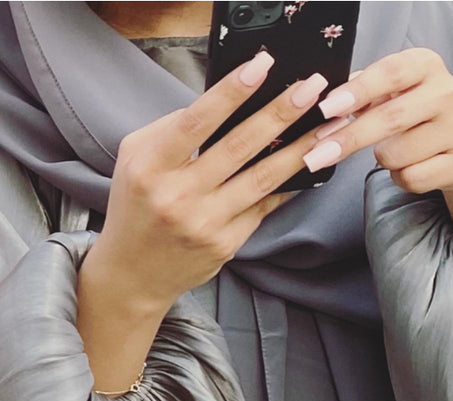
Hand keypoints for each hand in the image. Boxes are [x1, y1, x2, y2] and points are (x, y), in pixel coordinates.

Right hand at [86, 52, 328, 311]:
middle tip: (313, 87)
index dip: (231, 92)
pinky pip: (263, 206)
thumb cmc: (136, 208)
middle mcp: (178, 197)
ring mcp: (205, 224)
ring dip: (300, 149)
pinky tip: (311, 163)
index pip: (196, 123)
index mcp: (151, 168)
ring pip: (262, 179)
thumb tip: (222, 104)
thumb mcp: (134, 161)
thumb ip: (170, 130)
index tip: (263, 64)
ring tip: (329, 125)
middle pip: (238, 147)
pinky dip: (289, 183)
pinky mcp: (225, 245)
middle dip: (280, 113)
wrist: (134, 273)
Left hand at [301, 48, 452, 218]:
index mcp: (425, 67)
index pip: (391, 72)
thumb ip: (360, 90)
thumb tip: (323, 103)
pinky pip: (411, 178)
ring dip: (382, 158)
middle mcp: (446, 94)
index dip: (358, 91)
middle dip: (349, 138)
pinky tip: (408, 166)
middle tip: (315, 156)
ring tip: (392, 149)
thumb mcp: (392, 90)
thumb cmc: (413, 112)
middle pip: (391, 118)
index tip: (327, 108)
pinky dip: (399, 178)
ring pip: (395, 154)